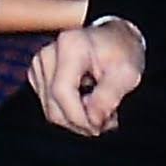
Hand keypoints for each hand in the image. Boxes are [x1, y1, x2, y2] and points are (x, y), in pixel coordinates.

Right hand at [28, 19, 144, 136]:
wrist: (115, 39)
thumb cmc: (122, 53)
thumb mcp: (127, 74)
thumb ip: (108, 98)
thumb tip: (92, 120)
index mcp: (70, 45)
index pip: (62, 92)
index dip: (80, 117)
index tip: (100, 126)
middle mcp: (49, 53)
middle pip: (53, 106)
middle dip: (80, 122)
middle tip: (106, 120)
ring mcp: (40, 64)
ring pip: (50, 110)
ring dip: (76, 119)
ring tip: (99, 110)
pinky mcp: (38, 74)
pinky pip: (49, 106)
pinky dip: (68, 112)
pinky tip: (86, 103)